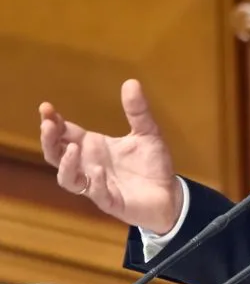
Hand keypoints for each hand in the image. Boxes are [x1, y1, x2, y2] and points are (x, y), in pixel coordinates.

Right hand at [39, 79, 182, 233]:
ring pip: (68, 179)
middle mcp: (88, 165)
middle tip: (48, 124)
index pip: (65, 133)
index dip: (53, 121)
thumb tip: (131, 82)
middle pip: (56, 155)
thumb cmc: (151, 164)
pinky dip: (94, 184)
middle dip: (49, 140)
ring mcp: (97, 185)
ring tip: (73, 148)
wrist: (169, 193)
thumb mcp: (147, 133)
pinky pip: (97, 195)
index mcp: (93, 147)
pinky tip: (97, 171)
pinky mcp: (112, 202)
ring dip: (67, 164)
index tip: (46, 107)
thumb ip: (138, 111)